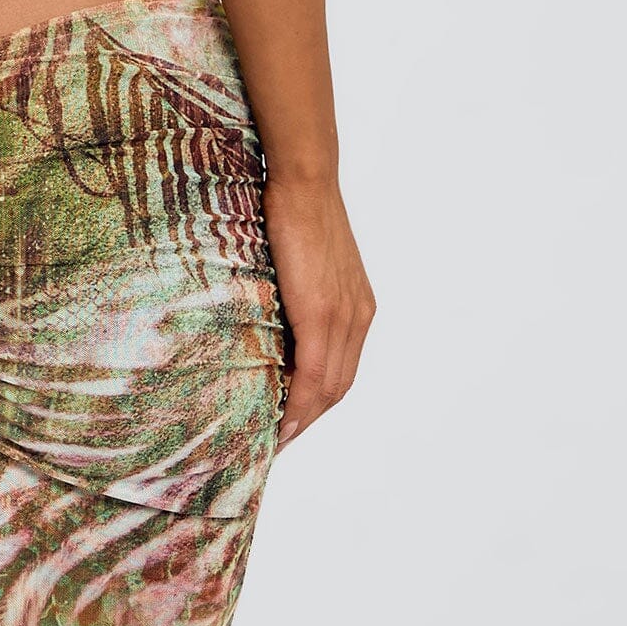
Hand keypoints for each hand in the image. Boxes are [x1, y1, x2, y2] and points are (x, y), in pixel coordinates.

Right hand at [265, 174, 374, 446]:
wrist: (304, 182)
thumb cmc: (293, 215)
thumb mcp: (301, 266)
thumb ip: (296, 298)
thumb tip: (268, 324)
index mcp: (357, 309)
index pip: (341, 371)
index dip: (317, 404)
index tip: (290, 425)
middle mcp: (358, 318)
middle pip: (339, 388)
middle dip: (310, 421)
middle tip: (277, 444)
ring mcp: (344, 316)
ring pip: (329, 387)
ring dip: (303, 419)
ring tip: (274, 441)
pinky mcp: (323, 312)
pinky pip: (316, 371)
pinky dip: (300, 402)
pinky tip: (281, 419)